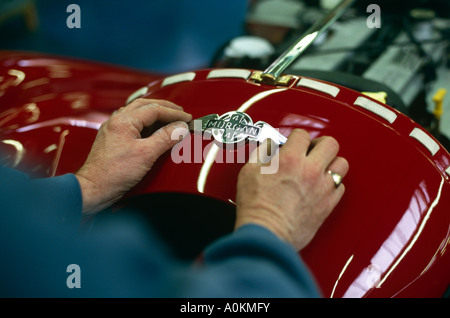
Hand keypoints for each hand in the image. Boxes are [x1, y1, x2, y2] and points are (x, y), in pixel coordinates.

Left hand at [75, 99, 191, 214]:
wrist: (93, 190)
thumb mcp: (146, 155)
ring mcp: (113, 130)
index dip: (173, 113)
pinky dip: (146, 123)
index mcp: (123, 121)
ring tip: (169, 119)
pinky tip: (152, 130)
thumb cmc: (113, 174)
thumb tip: (180, 128)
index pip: (154, 109)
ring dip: (155, 113)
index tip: (187, 119)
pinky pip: (132, 124)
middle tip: (180, 113)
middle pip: (144, 106)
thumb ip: (165, 138)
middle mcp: (116, 122)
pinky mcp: (113, 141)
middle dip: (165, 108)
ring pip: (137, 113)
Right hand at [235, 129, 348, 250]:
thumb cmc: (255, 206)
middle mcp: (310, 169)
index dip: (296, 137)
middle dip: (320, 144)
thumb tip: (268, 146)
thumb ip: (261, 154)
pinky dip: (333, 184)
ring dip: (331, 163)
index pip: (302, 134)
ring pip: (341, 164)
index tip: (293, 143)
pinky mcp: (328, 204)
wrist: (266, 234)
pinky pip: (341, 187)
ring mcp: (322, 187)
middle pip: (330, 144)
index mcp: (290, 159)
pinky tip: (321, 187)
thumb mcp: (249, 172)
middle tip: (312, 150)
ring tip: (320, 168)